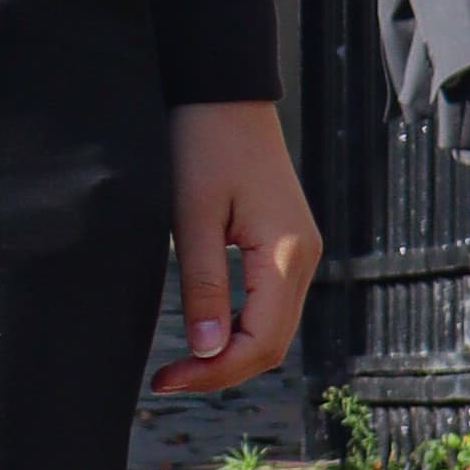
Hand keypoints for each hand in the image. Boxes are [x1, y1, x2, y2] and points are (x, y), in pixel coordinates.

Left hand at [151, 97, 320, 392]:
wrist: (222, 89)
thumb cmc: (202, 142)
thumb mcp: (192, 213)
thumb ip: (203, 283)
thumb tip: (207, 350)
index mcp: (286, 254)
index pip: (262, 342)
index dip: (217, 371)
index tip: (167, 380)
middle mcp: (302, 257)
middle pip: (272, 342)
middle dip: (222, 369)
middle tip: (167, 379)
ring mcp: (297, 250)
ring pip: (272, 325)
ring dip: (231, 352)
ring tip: (180, 364)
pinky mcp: (282, 241)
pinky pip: (267, 301)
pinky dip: (239, 325)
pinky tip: (204, 331)